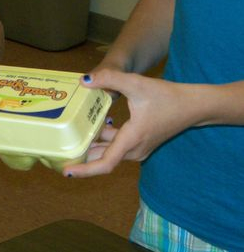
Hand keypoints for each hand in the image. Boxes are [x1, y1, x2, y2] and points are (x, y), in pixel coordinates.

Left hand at [63, 69, 200, 177]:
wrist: (194, 105)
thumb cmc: (168, 96)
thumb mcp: (137, 83)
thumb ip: (111, 79)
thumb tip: (85, 80)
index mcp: (131, 140)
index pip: (105, 163)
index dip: (84, 170)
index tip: (66, 172)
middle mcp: (133, 150)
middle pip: (102, 159)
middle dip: (80, 158)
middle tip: (57, 155)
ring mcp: (137, 149)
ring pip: (109, 151)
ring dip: (91, 146)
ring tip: (69, 139)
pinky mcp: (139, 144)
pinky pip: (116, 146)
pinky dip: (103, 139)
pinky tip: (92, 126)